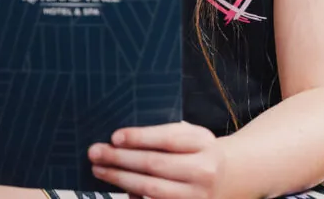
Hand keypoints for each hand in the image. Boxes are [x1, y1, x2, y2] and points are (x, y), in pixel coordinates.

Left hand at [89, 122, 226, 198]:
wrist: (227, 177)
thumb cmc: (198, 151)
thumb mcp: (191, 134)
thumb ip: (165, 133)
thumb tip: (122, 137)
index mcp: (203, 143)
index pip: (167, 139)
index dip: (140, 138)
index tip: (115, 137)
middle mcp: (203, 171)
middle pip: (155, 164)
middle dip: (121, 159)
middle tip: (96, 152)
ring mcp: (197, 195)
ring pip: (151, 188)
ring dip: (121, 179)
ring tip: (100, 169)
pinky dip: (136, 198)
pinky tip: (120, 189)